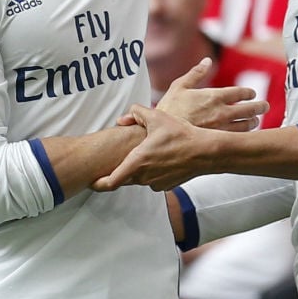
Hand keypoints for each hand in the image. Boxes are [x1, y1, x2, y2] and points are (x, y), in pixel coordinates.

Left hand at [94, 106, 212, 191]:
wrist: (205, 151)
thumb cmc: (181, 135)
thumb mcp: (157, 117)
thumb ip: (136, 113)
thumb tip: (123, 118)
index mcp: (137, 162)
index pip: (110, 182)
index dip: (98, 183)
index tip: (91, 182)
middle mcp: (144, 176)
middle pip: (124, 178)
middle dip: (120, 170)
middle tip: (120, 159)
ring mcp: (156, 182)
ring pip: (140, 178)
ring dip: (140, 169)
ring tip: (150, 153)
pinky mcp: (167, 185)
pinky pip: (154, 180)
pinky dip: (154, 171)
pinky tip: (163, 159)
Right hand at [151, 57, 265, 130]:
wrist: (159, 136)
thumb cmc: (167, 111)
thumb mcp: (179, 87)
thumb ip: (195, 73)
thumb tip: (207, 61)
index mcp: (214, 96)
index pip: (241, 93)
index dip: (249, 93)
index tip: (251, 94)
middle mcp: (221, 112)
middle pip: (250, 109)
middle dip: (260, 106)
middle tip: (264, 105)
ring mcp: (222, 129)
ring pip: (247, 125)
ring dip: (254, 121)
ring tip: (255, 120)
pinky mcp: (218, 143)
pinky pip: (238, 139)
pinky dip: (245, 135)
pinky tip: (244, 135)